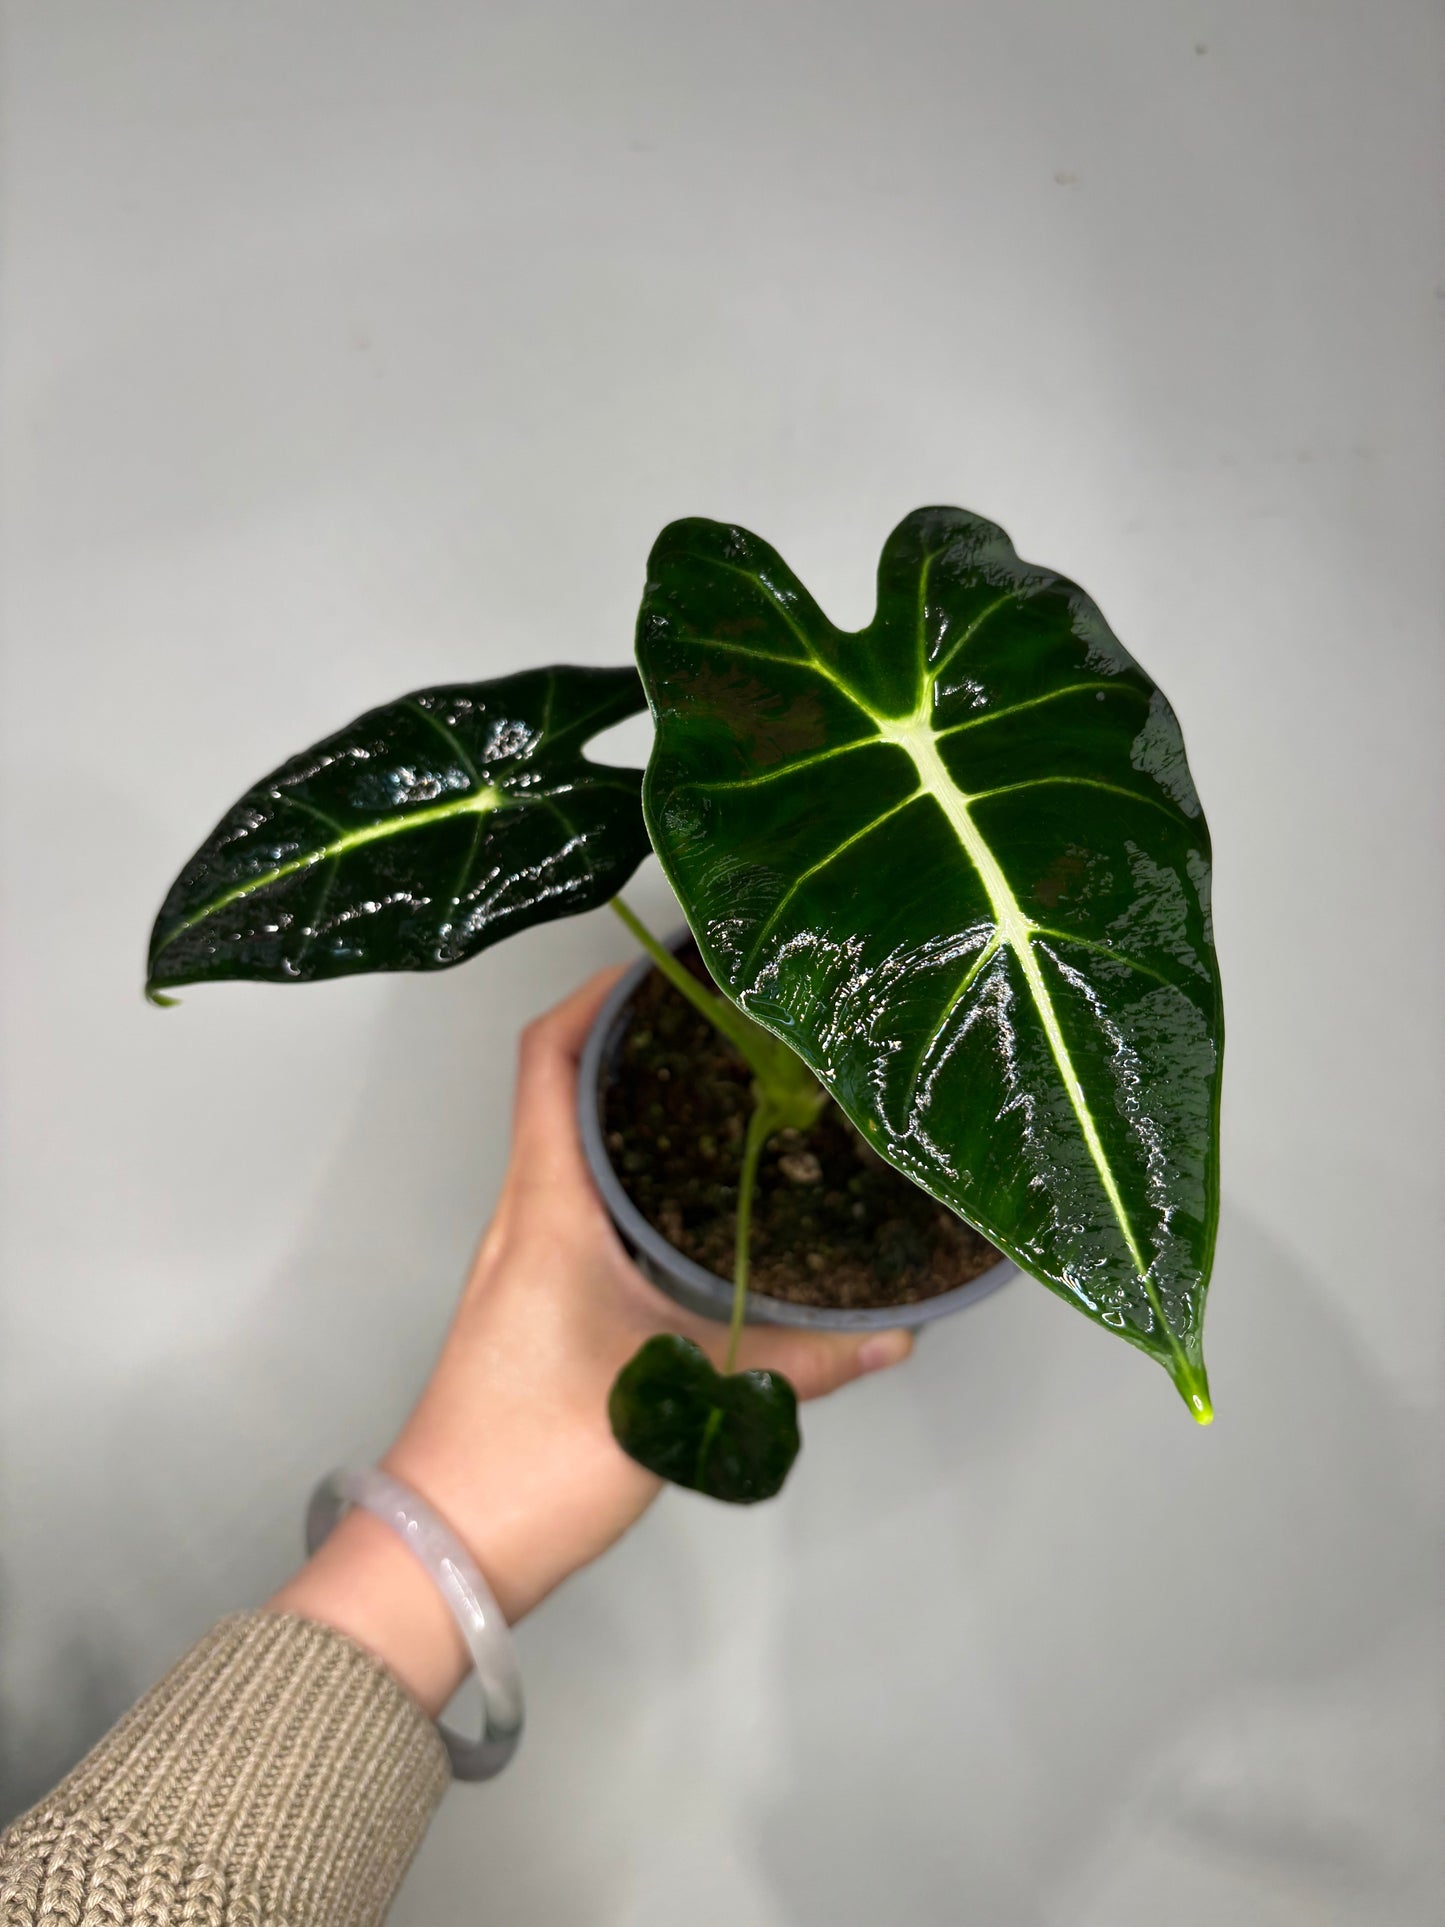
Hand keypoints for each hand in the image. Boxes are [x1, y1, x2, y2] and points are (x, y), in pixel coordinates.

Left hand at [272, 965, 912, 1713]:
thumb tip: (894, 1338)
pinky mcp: (531, 1295)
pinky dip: (628, 1169)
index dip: (598, 996)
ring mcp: (521, 1254)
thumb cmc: (541, 1452)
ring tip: (727, 1089)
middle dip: (637, 1040)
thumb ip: (793, 1365)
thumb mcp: (680, 1399)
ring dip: (631, 1104)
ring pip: (570, 1145)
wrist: (447, 1545)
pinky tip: (695, 1195)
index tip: (671, 969)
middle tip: (731, 1022)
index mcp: (547, 1204)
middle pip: (562, 1086)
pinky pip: (577, 1198)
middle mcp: (525, 1211)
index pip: (548, 1059)